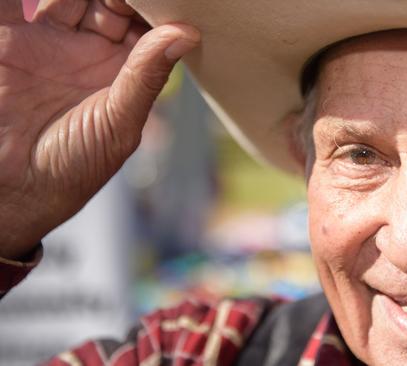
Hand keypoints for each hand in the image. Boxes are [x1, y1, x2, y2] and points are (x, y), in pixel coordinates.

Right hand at [0, 0, 199, 258]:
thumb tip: (187, 32)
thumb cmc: (72, 167)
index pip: (150, 27)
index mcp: (125, 74)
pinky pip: (14, 3)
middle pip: (114, 3)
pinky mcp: (9, 39)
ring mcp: (50, 42)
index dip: (158, 9)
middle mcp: (91, 53)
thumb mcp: (117, 123)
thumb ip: (146, 76)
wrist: (8, 188)